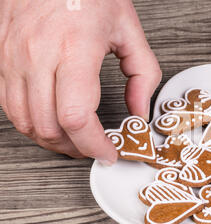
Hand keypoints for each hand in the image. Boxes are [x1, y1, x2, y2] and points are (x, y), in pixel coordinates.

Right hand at [0, 0, 160, 163]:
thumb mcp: (129, 30)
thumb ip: (143, 75)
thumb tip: (138, 111)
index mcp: (74, 50)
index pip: (76, 118)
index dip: (93, 145)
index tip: (108, 152)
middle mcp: (38, 56)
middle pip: (48, 127)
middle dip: (75, 149)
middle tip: (95, 149)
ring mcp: (14, 57)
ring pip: (25, 121)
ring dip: (51, 140)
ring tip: (75, 141)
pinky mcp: (3, 56)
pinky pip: (9, 103)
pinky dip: (31, 122)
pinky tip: (50, 122)